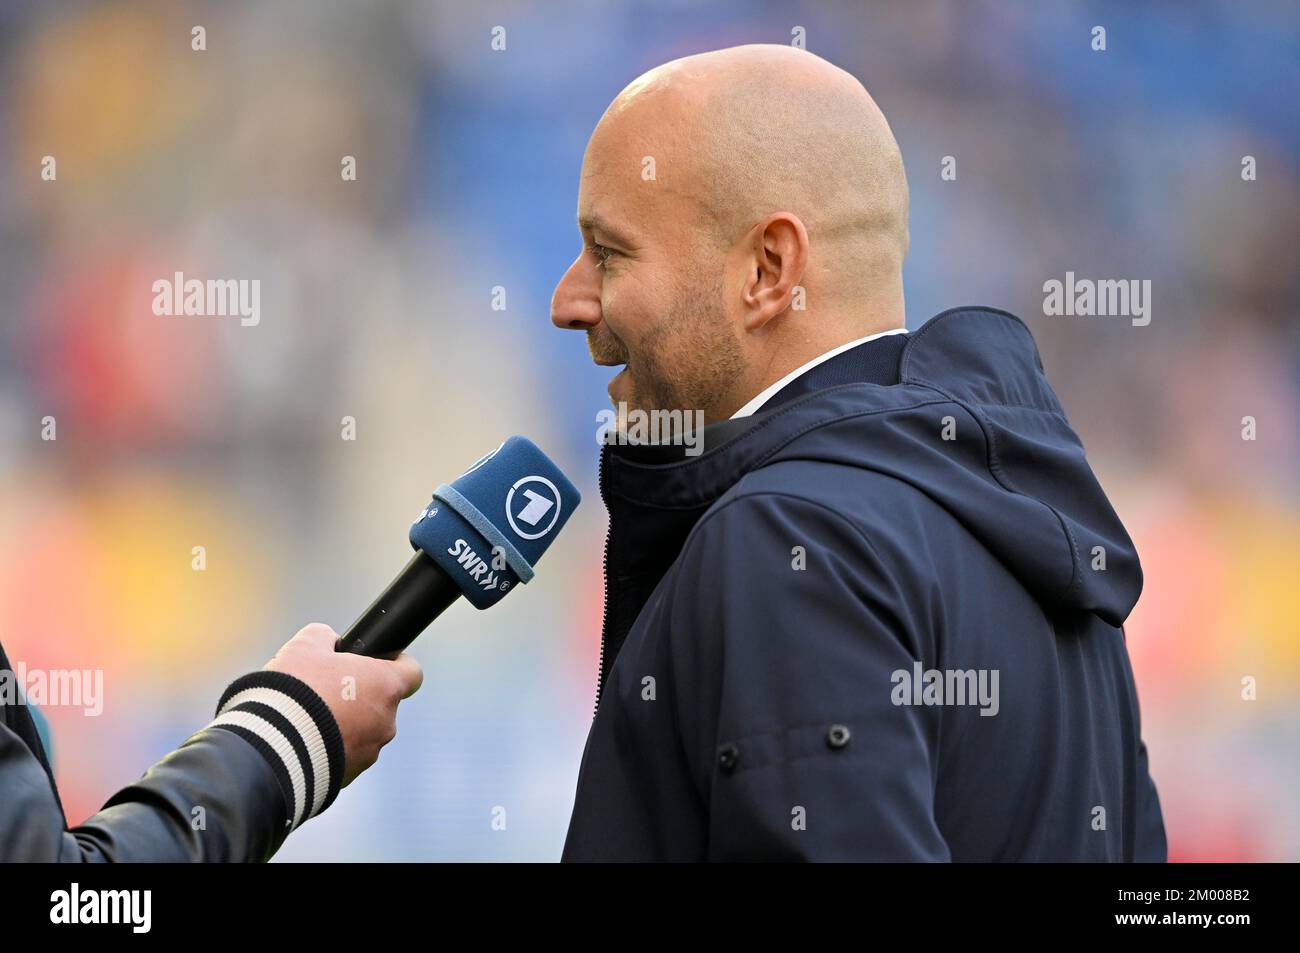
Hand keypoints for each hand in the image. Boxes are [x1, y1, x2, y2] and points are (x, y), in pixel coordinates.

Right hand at [264, 623, 422, 785]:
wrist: (270, 748)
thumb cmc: (294, 692)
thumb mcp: (305, 645)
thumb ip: (326, 637)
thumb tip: (328, 641)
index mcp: (386, 686)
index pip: (412, 672)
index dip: (396, 663)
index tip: (377, 662)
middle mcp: (386, 722)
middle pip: (381, 703)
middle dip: (358, 696)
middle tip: (325, 690)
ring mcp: (370, 753)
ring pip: (363, 732)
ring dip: (343, 725)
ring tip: (308, 719)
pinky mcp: (349, 777)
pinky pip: (344, 756)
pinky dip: (330, 749)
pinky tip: (302, 742)